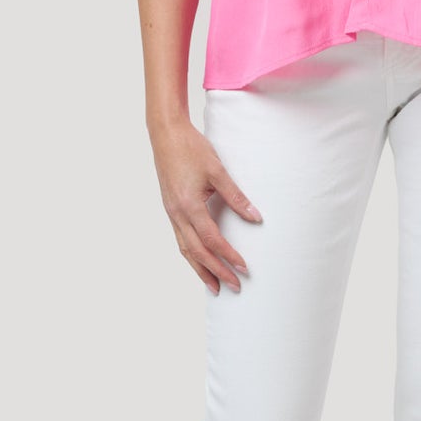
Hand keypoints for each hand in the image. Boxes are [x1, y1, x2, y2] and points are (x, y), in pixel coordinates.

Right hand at [150, 119, 262, 291]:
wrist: (165, 134)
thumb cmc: (191, 148)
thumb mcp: (217, 171)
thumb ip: (236, 196)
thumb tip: (255, 217)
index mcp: (189, 206)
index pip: (212, 240)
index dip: (229, 256)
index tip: (244, 268)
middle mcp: (177, 214)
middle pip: (197, 252)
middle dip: (216, 271)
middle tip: (234, 287)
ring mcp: (171, 212)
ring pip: (186, 249)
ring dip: (201, 269)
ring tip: (215, 286)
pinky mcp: (170, 209)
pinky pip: (180, 239)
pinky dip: (191, 255)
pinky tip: (200, 260)